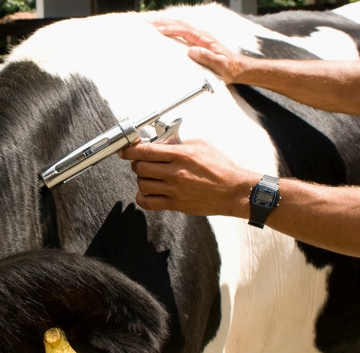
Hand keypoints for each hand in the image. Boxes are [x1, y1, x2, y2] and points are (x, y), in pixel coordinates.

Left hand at [118, 139, 257, 217]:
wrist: (234, 191)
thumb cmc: (220, 167)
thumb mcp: (201, 145)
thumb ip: (178, 142)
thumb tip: (158, 141)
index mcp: (181, 155)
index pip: (146, 151)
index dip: (130, 150)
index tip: (125, 150)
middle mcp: (175, 172)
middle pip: (140, 167)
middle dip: (137, 163)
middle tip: (142, 162)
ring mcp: (174, 190)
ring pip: (142, 184)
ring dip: (141, 179)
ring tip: (150, 176)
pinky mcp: (175, 204)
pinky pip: (148, 203)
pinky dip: (142, 197)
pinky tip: (147, 192)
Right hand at [149, 18, 242, 82]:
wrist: (236, 68)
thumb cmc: (228, 68)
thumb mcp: (220, 65)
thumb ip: (207, 58)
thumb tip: (191, 51)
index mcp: (205, 40)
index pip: (186, 31)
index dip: (172, 30)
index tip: (160, 30)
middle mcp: (201, 36)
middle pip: (181, 25)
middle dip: (165, 22)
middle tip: (150, 21)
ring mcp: (199, 38)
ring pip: (180, 26)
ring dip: (166, 23)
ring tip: (153, 22)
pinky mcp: (196, 42)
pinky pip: (182, 32)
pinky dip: (171, 28)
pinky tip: (164, 29)